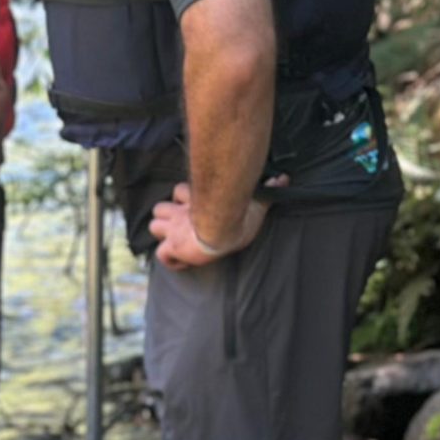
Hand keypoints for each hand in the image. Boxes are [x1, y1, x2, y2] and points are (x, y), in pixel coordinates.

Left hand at [153, 179, 276, 270]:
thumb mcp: (256, 201)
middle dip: (167, 215)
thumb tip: (285, 178)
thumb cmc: (241, 214)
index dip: (183, 197)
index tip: (191, 203)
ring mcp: (174, 230)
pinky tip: (179, 261)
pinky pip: (160, 255)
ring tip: (177, 239)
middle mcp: (181, 213)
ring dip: (163, 233)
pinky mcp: (173, 247)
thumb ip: (268, 190)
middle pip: (160, 208)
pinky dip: (168, 259)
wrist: (225, 228)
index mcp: (196, 199)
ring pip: (154, 227)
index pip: (179, 191)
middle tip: (181, 222)